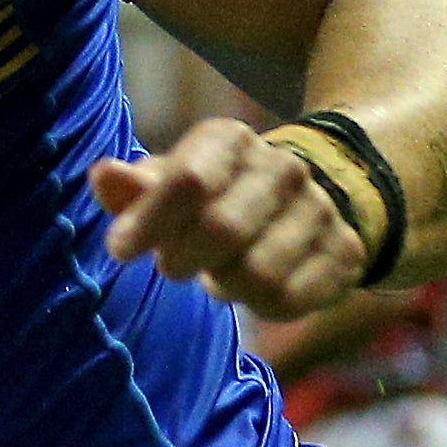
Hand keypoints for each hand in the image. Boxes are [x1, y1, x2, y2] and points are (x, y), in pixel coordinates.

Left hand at [89, 117, 365, 319]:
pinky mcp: (343, 253)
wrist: (303, 201)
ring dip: (224, 285)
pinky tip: (254, 288)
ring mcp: (319, 210)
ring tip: (220, 273)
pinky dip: (260, 305)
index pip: (187, 180)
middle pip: (222, 229)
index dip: (147, 222)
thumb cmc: (213, 197)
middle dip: (183, 259)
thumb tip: (103, 176)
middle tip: (174, 266)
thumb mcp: (169, 186)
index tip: (119, 250)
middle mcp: (282, 168)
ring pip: (258, 273)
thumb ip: (134, 188)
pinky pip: (290, 300)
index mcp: (230, 141)